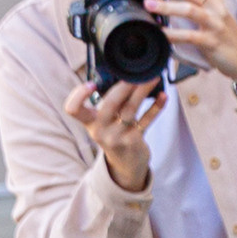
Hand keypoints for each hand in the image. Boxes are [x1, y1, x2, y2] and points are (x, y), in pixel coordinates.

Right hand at [63, 68, 163, 191]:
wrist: (126, 164)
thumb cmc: (114, 133)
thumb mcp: (104, 121)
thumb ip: (110, 102)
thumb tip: (126, 75)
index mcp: (89, 122)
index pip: (73, 109)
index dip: (78, 95)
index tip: (91, 84)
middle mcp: (100, 130)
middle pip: (109, 104)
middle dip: (124, 86)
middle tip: (135, 74)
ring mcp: (117, 137)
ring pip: (131, 109)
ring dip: (142, 91)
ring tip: (152, 78)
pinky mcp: (134, 140)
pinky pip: (146, 120)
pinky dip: (156, 107)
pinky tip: (164, 96)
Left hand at [141, 0, 236, 93]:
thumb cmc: (226, 39)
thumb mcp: (214, 17)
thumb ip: (196, 6)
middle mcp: (216, 8)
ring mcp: (215, 25)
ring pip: (189, 9)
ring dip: (166, 5)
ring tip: (148, 4)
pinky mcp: (212, 42)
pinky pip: (189, 36)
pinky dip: (172, 34)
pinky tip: (160, 33)